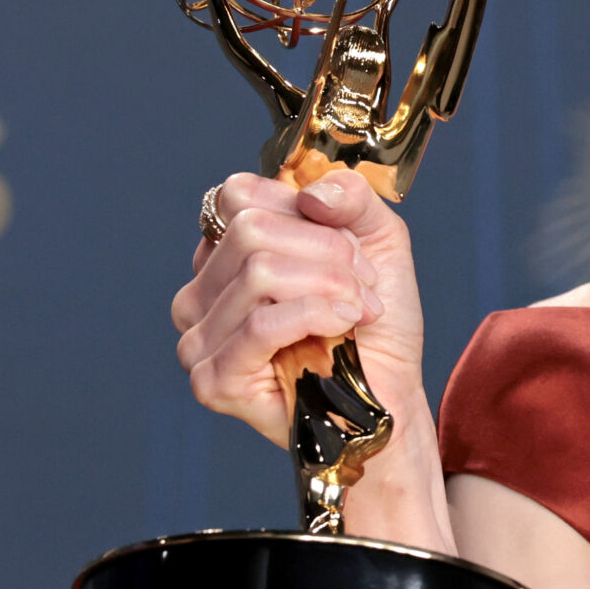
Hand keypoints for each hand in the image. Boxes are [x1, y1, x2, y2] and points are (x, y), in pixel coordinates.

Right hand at [171, 170, 427, 446]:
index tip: (352, 248)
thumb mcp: (377, 240)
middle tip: (364, 287)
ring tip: (360, 312)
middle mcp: (202, 292)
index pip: (240, 196)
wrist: (390, 396)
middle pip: (251, 231)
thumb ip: (350, 198)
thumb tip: (311, 192)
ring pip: (259, 272)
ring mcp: (199, 336)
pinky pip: (261, 323)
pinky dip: (315, 316)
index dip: (306, 215)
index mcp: (227, 252)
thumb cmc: (375, 324)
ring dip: (330, 287)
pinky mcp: (213, 379)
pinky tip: (345, 327)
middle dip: (327, 253)